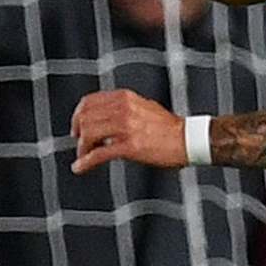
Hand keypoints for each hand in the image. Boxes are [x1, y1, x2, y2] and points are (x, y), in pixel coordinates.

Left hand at [70, 88, 186, 173]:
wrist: (188, 139)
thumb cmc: (168, 127)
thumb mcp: (143, 106)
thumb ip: (123, 108)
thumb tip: (104, 117)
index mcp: (125, 97)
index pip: (89, 101)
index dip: (78, 115)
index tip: (77, 126)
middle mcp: (123, 109)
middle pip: (86, 118)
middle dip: (78, 133)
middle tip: (80, 143)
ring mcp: (126, 128)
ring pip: (89, 135)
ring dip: (82, 149)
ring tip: (83, 157)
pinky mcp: (130, 147)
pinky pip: (99, 154)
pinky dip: (85, 162)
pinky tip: (80, 167)